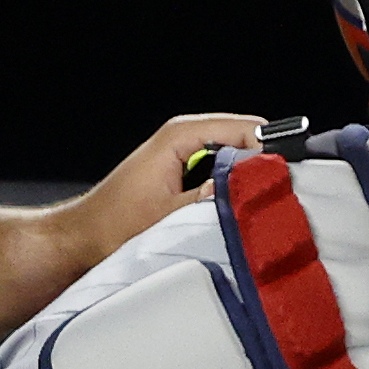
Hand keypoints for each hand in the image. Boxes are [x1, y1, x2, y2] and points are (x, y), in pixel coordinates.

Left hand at [42, 114, 271, 297]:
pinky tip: (239, 203)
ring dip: (250, 173)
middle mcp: (182, 136)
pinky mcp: (183, 167)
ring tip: (259, 199)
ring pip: (237, 151)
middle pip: (245, 136)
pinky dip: (237, 180)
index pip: (244, 128)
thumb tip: (254, 186)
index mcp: (178, 137)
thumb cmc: (113, 227)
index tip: (287, 177)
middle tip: (278, 191)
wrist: (81, 241)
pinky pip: (224, 164)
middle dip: (263, 161)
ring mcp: (183, 150)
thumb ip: (214, 198)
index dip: (269, 150)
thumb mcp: (170, 216)